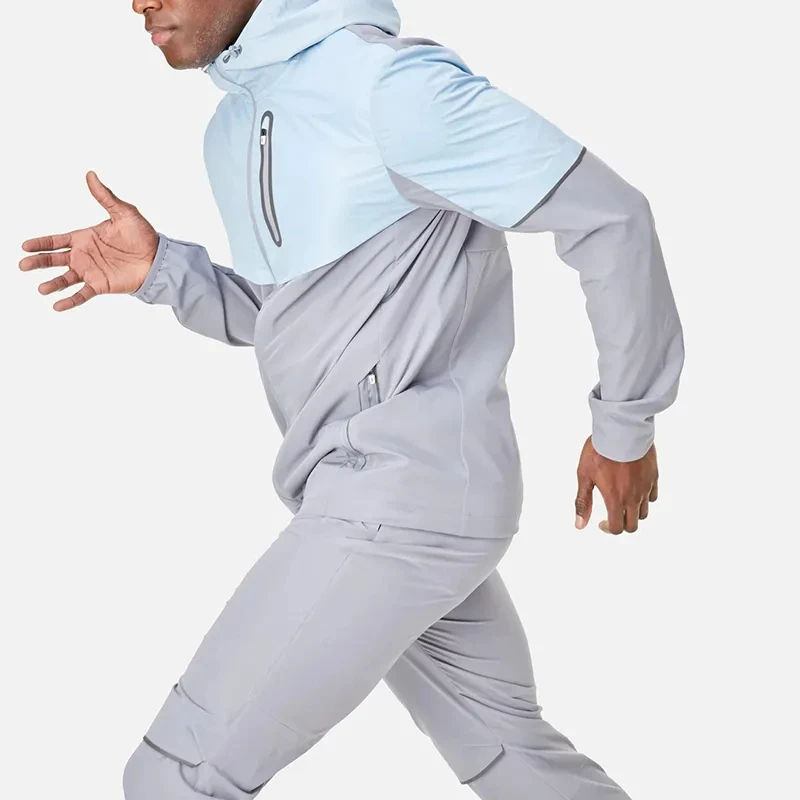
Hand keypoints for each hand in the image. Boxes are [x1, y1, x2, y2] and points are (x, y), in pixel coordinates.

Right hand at [19, 171, 158, 309]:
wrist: (158, 258)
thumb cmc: (143, 235)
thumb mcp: (123, 212)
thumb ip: (105, 197)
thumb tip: (91, 175)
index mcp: (85, 237)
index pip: (57, 240)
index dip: (41, 243)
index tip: (24, 246)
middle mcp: (84, 255)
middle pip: (55, 260)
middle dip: (38, 262)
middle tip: (22, 266)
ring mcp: (91, 271)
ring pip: (65, 279)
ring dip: (53, 284)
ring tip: (41, 288)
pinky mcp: (101, 285)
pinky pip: (82, 294)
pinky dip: (70, 301)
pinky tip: (57, 306)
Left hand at [574, 436, 658, 533]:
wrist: (621, 429)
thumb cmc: (600, 451)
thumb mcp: (584, 475)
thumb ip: (582, 502)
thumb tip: (580, 525)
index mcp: (615, 499)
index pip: (618, 528)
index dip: (608, 528)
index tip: (602, 522)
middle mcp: (633, 497)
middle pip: (633, 525)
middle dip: (622, 524)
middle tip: (612, 514)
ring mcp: (646, 487)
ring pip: (644, 512)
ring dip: (633, 512)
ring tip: (622, 500)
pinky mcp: (654, 476)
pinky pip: (652, 496)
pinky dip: (644, 499)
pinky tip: (634, 489)